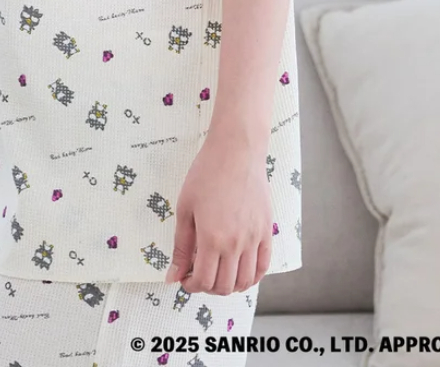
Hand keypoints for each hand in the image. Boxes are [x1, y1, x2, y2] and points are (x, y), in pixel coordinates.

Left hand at [163, 127, 272, 293]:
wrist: (236, 151)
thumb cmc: (206, 174)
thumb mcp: (185, 208)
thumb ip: (181, 246)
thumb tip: (172, 276)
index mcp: (212, 238)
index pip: (203, 281)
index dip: (191, 286)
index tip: (185, 278)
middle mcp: (236, 243)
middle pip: (224, 286)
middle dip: (208, 287)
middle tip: (199, 275)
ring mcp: (254, 238)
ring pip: (245, 281)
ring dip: (229, 286)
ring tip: (218, 272)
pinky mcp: (266, 231)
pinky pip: (263, 266)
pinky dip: (252, 277)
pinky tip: (240, 270)